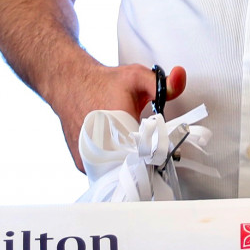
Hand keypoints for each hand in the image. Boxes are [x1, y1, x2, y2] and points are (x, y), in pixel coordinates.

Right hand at [47, 63, 185, 170]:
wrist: (70, 85)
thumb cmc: (102, 83)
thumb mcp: (137, 77)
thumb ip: (163, 83)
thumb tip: (179, 76)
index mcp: (119, 126)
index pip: (147, 155)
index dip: (156, 154)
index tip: (157, 147)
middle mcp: (102, 145)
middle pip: (133, 167)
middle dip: (143, 159)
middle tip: (144, 147)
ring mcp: (90, 158)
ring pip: (117, 173)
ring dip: (127, 164)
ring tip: (128, 148)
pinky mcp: (83, 164)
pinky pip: (104, 173)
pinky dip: (111, 165)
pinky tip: (114, 150)